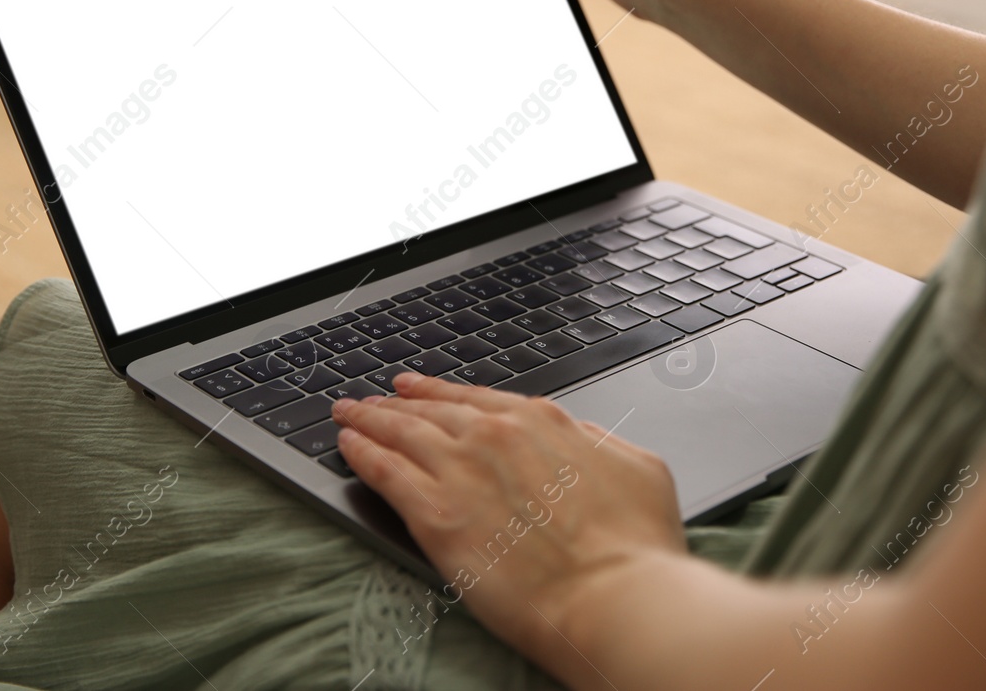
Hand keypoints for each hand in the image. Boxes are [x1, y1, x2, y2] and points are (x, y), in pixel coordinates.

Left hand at [331, 372, 686, 659]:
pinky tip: (348, 446)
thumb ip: (597, 443)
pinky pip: (386, 472)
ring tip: (347, 414)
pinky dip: (362, 455)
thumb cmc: (636, 546)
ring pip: (401, 432)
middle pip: (432, 411)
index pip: (478, 400)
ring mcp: (462, 471)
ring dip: (369, 420)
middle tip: (372, 400)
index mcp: (543, 422)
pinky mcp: (436, 516)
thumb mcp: (638, 468)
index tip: (418, 389)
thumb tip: (581, 437)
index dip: (441, 393)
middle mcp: (496, 435)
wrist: (617, 596)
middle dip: (397, 403)